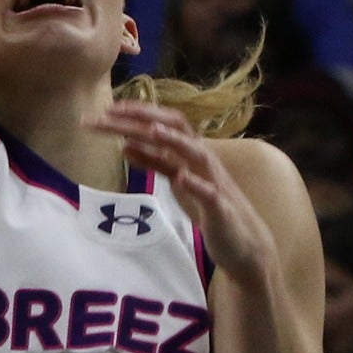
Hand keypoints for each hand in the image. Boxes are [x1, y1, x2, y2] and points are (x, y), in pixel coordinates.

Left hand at [93, 103, 274, 282]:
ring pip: (196, 154)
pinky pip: (210, 194)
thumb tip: (125, 144)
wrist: (245, 243)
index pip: (163, 125)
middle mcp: (203, 161)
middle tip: (110, 111)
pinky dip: (196, 184)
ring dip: (174, 141)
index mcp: (190, 153)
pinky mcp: (221, 209)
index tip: (107, 109)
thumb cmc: (209, 208)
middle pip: (175, 129)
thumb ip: (155, 162)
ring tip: (151, 131)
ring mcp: (214, 182)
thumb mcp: (177, 179)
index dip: (137, 115)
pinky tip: (182, 178)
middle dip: (144, 118)